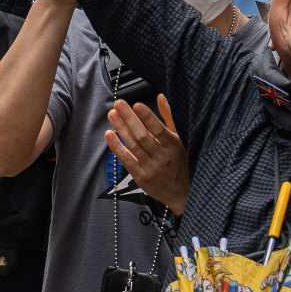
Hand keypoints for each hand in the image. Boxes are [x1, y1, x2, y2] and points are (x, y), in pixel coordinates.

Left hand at [106, 95, 189, 215]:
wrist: (180, 193)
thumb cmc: (179, 163)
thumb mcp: (179, 140)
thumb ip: (169, 118)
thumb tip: (160, 97)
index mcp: (174, 146)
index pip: (160, 130)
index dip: (148, 117)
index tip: (137, 105)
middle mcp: (163, 158)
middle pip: (143, 136)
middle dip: (129, 119)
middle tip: (118, 105)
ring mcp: (151, 168)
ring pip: (133, 146)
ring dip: (121, 129)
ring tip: (112, 115)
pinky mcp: (141, 177)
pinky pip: (126, 160)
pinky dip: (117, 147)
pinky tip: (109, 135)